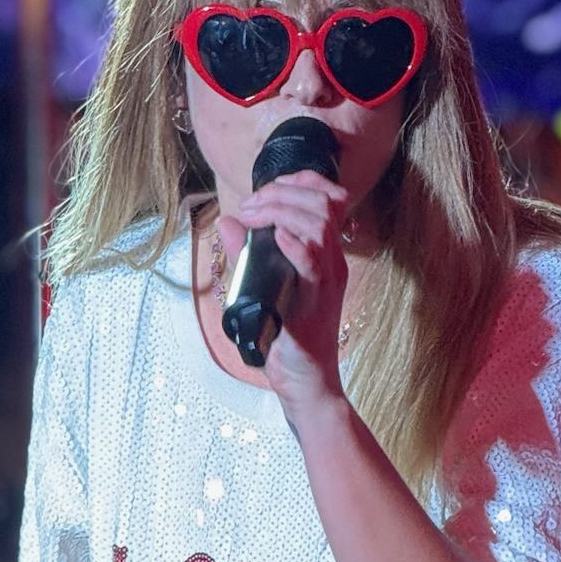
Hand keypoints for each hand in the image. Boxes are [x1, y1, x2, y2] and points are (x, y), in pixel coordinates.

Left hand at [220, 169, 352, 418]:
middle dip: (283, 192)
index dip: (301, 181)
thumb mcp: (264, 286)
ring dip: (282, 211)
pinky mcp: (315, 302)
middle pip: (323, 203)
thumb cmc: (288, 335)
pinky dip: (293, 244)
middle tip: (252, 204)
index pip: (329, 198)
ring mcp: (326, 280)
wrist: (306, 380)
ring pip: (318, 225)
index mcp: (325, 255)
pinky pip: (311, 263)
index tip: (268, 187)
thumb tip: (228, 223)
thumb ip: (248, 253)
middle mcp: (332, 262)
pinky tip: (276, 237)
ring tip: (255, 216)